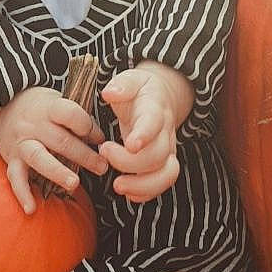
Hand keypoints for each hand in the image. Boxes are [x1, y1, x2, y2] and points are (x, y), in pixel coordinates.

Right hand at [0, 87, 106, 214]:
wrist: (3, 109)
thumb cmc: (41, 108)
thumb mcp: (57, 102)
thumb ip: (77, 118)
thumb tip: (100, 139)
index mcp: (49, 108)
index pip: (69, 114)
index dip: (87, 126)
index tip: (99, 138)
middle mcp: (33, 125)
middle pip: (60, 141)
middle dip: (84, 156)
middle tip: (102, 167)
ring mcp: (21, 143)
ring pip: (39, 158)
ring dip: (58, 172)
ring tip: (75, 184)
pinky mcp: (11, 159)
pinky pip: (15, 177)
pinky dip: (23, 193)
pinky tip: (32, 208)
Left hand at [99, 63, 193, 203]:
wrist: (160, 99)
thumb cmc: (140, 91)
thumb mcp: (131, 79)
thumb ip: (122, 85)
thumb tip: (109, 93)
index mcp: (155, 110)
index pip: (154, 123)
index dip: (145, 135)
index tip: (130, 144)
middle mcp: (165, 133)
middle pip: (157, 155)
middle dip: (129, 162)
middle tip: (104, 152)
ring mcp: (167, 150)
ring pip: (166, 174)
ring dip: (142, 185)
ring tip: (117, 185)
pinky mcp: (163, 164)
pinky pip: (162, 184)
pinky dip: (146, 193)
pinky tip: (127, 192)